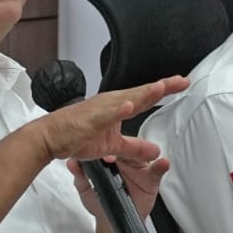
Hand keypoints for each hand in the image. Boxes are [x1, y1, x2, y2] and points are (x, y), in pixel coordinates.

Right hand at [34, 76, 188, 163]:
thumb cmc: (75, 135)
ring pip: (127, 101)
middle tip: (182, 81)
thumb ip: (133, 147)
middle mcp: (111, 104)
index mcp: (116, 107)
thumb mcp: (112, 146)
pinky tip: (129, 106)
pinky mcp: (90, 120)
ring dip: (144, 94)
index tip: (182, 83)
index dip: (164, 90)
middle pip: (141, 94)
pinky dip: (118, 110)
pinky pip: (106, 115)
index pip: (145, 97)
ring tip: (161, 88)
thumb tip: (153, 151)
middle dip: (162, 87)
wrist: (50, 137)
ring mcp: (101, 111)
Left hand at [68, 150, 169, 221]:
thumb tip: (72, 163)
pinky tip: (163, 163)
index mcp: (109, 157)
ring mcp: (138, 168)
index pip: (109, 145)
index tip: (103, 154)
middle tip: (118, 157)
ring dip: (148, 152)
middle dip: (127, 149)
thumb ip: (80, 176)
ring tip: (153, 153)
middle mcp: (124, 160)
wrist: (111, 219)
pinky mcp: (150, 178)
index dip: (106, 146)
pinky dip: (161, 166)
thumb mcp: (86, 189)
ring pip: (144, 155)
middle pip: (129, 148)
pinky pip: (157, 171)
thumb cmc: (98, 200)